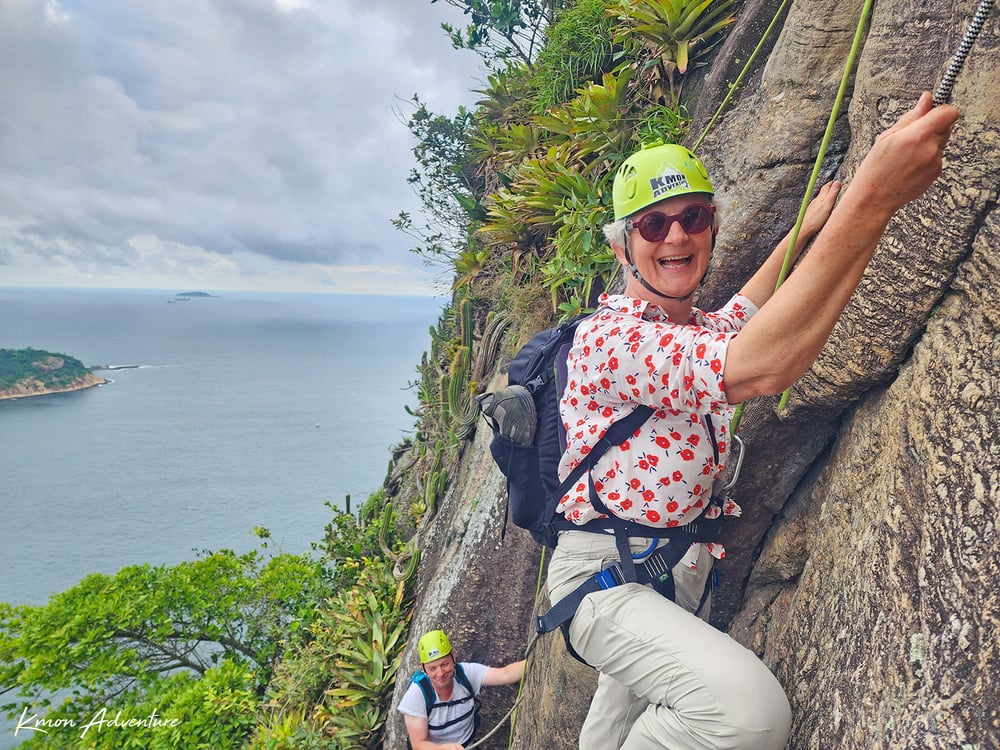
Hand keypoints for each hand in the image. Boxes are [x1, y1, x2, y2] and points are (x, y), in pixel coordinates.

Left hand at [800, 179, 841, 236]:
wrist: (804, 229)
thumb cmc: (816, 219)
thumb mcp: (827, 205)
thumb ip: (832, 194)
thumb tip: (837, 182)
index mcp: (820, 197)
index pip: (827, 187)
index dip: (832, 183)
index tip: (837, 181)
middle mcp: (816, 200)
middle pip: (823, 191)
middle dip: (829, 187)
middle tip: (834, 185)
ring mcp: (812, 206)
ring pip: (820, 198)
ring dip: (825, 195)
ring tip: (830, 194)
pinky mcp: (811, 212)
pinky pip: (817, 204)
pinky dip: (821, 202)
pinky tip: (822, 206)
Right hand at [849, 92, 958, 214]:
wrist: (874, 199)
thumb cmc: (875, 169)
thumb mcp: (886, 137)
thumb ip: (911, 117)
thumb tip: (927, 99)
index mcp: (918, 135)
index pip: (948, 112)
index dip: (941, 110)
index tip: (930, 112)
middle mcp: (931, 148)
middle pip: (946, 126)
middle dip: (933, 126)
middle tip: (911, 136)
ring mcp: (936, 162)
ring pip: (941, 142)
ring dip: (929, 142)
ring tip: (906, 154)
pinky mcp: (936, 173)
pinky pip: (937, 156)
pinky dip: (927, 157)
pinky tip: (909, 165)